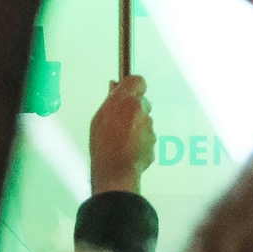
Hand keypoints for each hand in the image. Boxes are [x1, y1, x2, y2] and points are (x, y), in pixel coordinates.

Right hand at [89, 76, 156, 195]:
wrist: (115, 170)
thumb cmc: (103, 144)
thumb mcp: (99, 117)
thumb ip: (111, 100)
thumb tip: (115, 87)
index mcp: (127, 101)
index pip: (138, 80)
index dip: (132, 85)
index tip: (126, 89)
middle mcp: (141, 111)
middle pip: (142, 102)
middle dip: (134, 107)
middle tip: (119, 118)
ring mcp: (149, 128)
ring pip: (144, 121)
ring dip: (136, 126)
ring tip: (120, 138)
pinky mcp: (153, 142)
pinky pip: (146, 137)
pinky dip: (139, 141)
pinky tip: (126, 148)